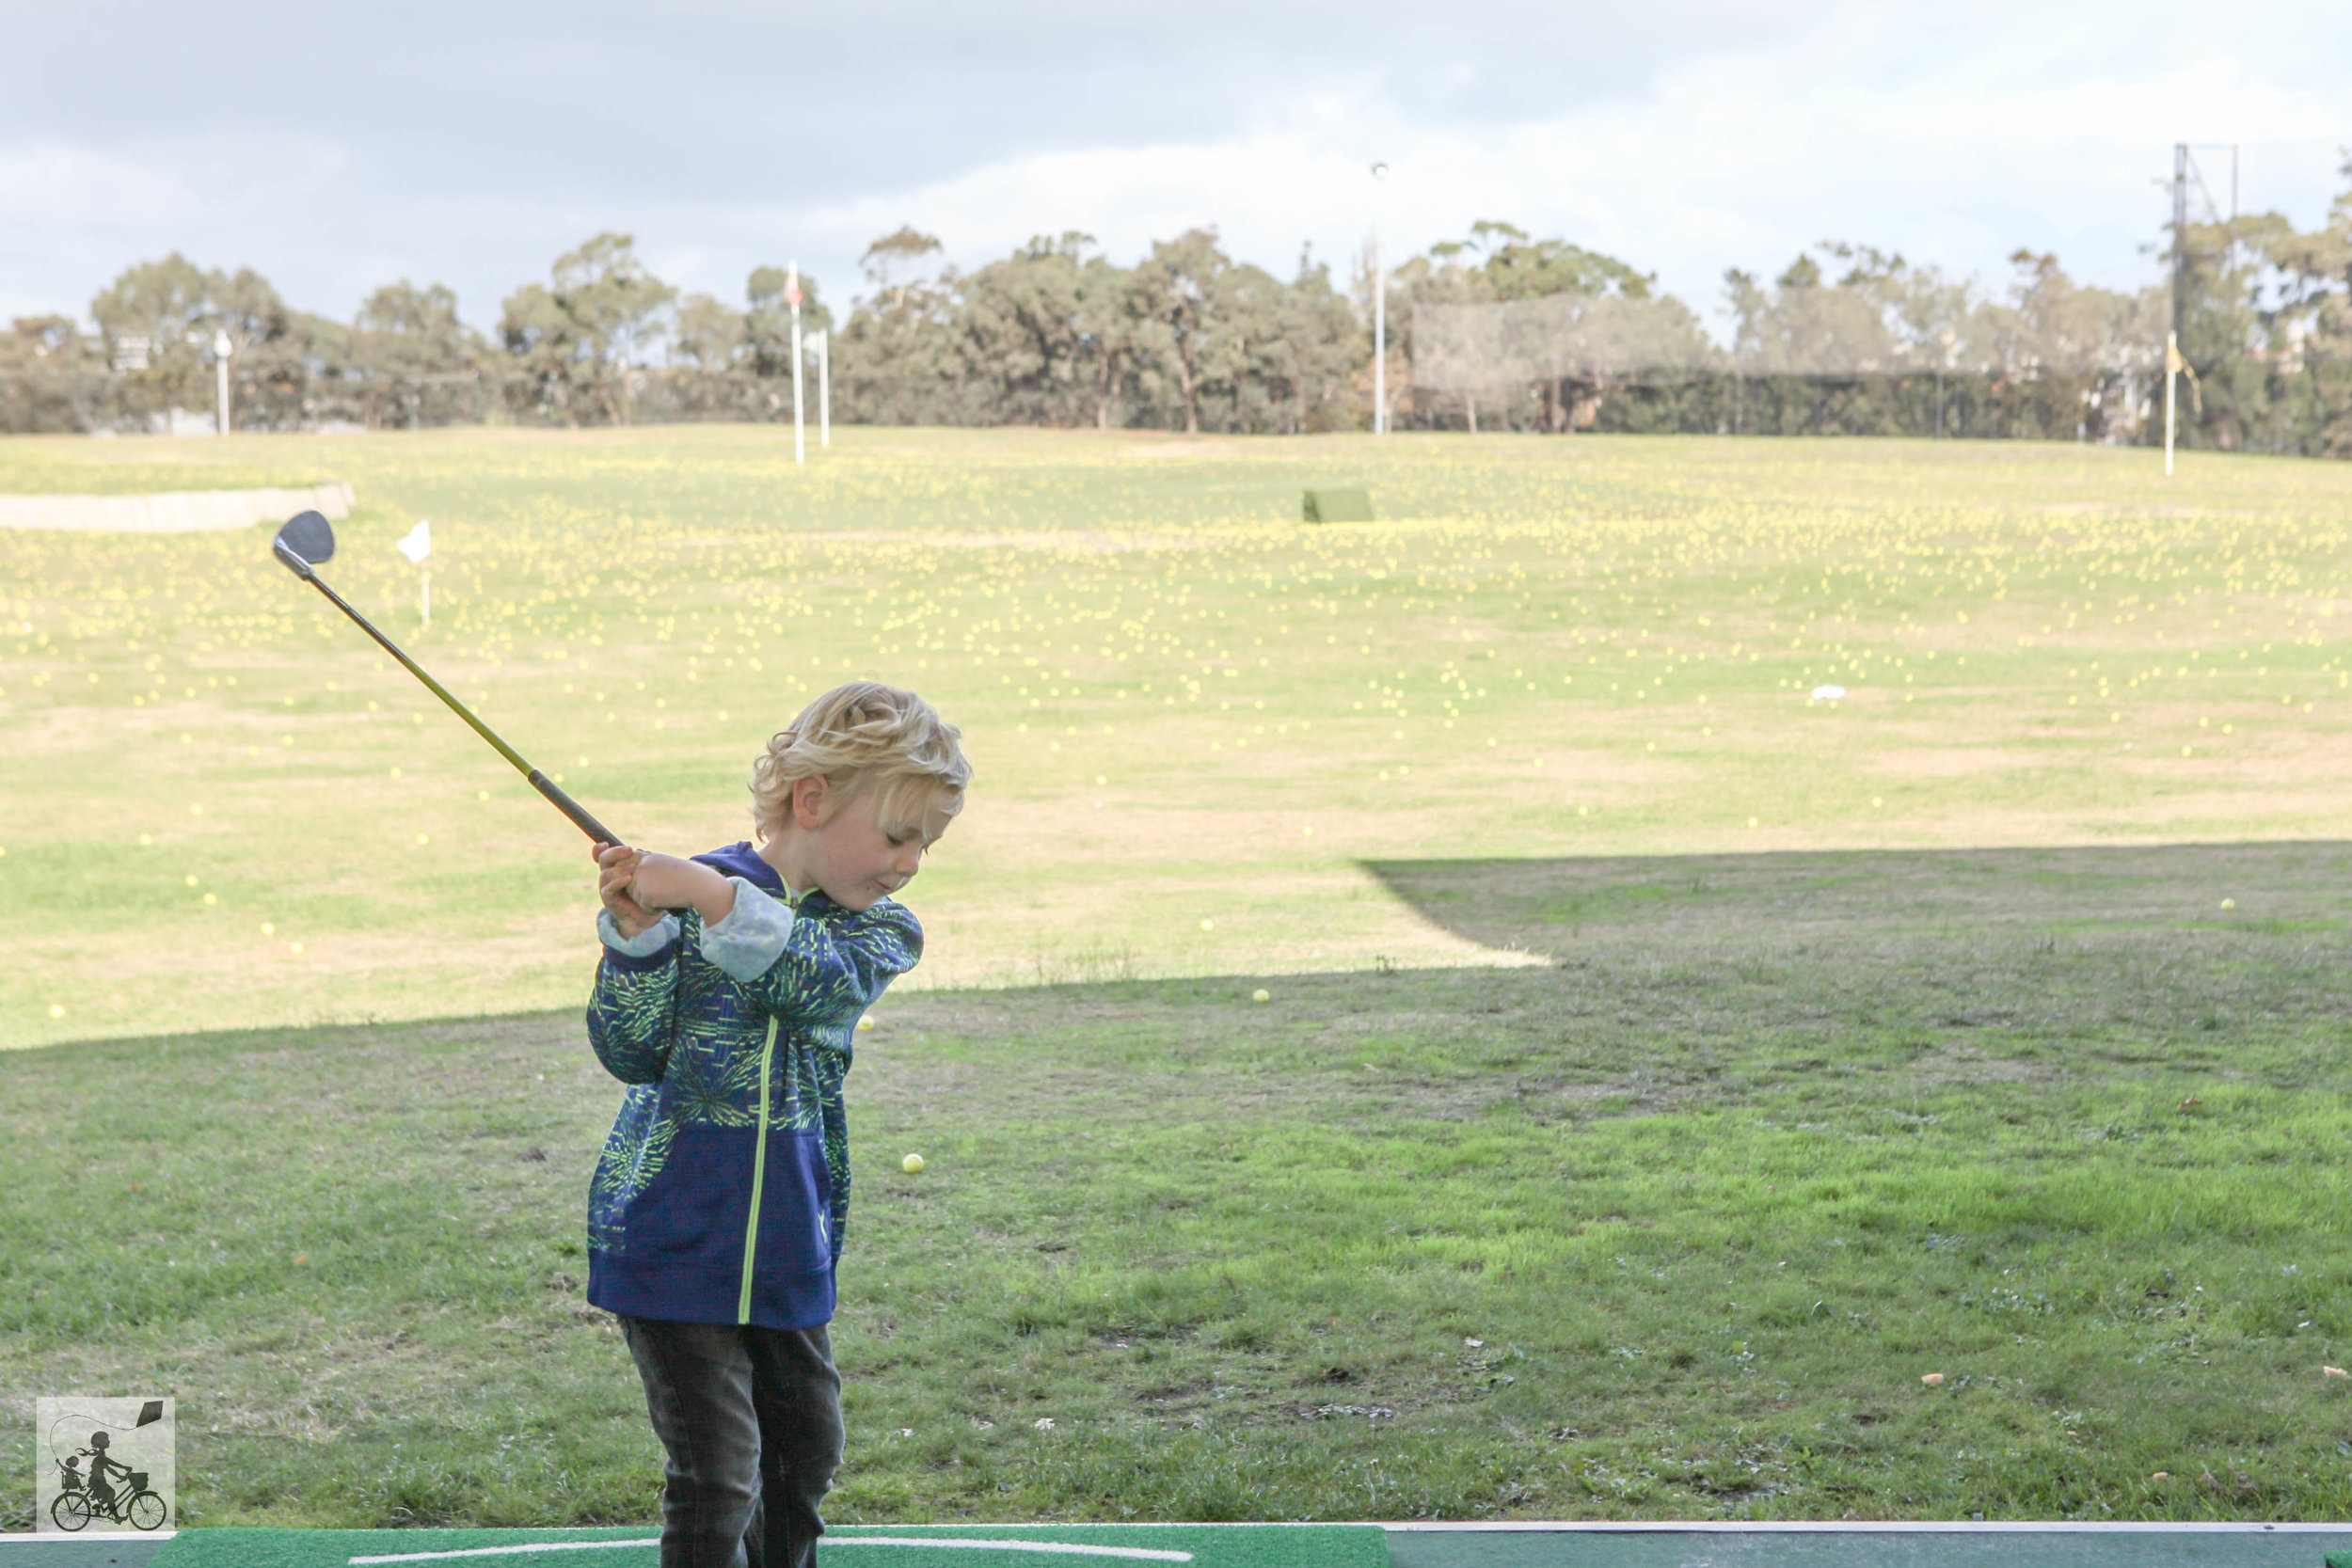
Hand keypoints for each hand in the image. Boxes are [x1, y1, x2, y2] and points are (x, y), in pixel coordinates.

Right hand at [596, 843, 657, 938]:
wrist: (647, 916)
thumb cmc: (648, 892)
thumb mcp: (646, 874)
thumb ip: (642, 862)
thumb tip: (644, 851)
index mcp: (615, 866)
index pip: (602, 854)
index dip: (600, 849)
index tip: (606, 843)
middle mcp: (609, 876)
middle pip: (603, 859)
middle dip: (614, 853)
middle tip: (629, 851)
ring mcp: (607, 888)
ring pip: (605, 874)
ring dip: (619, 868)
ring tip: (634, 867)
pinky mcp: (609, 900)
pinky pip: (608, 889)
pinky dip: (617, 882)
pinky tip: (628, 879)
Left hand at [623, 850, 738, 924]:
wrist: (700, 885)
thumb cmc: (686, 878)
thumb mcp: (665, 866)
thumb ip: (649, 867)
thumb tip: (637, 863)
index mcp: (646, 857)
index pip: (636, 876)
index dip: (650, 883)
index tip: (665, 881)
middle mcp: (640, 866)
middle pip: (632, 888)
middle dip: (647, 893)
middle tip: (667, 886)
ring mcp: (641, 879)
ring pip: (637, 899)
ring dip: (651, 901)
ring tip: (668, 892)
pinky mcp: (644, 894)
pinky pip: (645, 908)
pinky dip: (656, 909)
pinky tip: (669, 899)